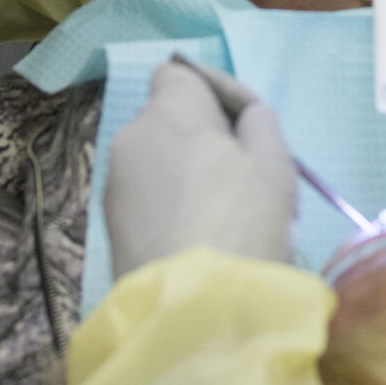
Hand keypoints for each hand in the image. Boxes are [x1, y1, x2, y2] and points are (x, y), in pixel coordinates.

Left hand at [104, 60, 297, 277]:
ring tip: (225, 211)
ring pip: (157, 161)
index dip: (212, 90)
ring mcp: (115, 185)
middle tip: (245, 173)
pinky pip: (146, 196)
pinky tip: (198, 234)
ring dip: (186, 171)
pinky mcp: (111, 226)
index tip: (243, 122)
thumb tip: (238, 116)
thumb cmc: (244, 224)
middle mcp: (131, 138)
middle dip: (203, 137)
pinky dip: (170, 202)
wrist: (195, 310)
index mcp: (170, 113)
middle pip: (168, 120)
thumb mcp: (275, 165)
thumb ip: (257, 123)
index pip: (178, 74)